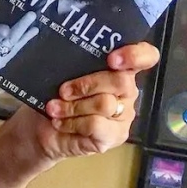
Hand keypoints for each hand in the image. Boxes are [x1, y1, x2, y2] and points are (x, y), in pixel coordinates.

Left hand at [18, 42, 159, 160]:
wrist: (40, 129)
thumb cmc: (54, 95)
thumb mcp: (61, 73)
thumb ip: (75, 61)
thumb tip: (67, 51)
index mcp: (119, 68)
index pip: (146, 56)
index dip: (136, 55)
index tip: (112, 59)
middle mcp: (126, 91)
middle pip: (121, 81)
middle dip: (87, 84)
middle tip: (63, 91)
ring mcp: (124, 114)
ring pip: (105, 103)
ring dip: (73, 106)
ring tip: (53, 108)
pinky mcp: (115, 136)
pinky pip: (96, 125)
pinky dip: (72, 122)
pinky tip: (60, 122)